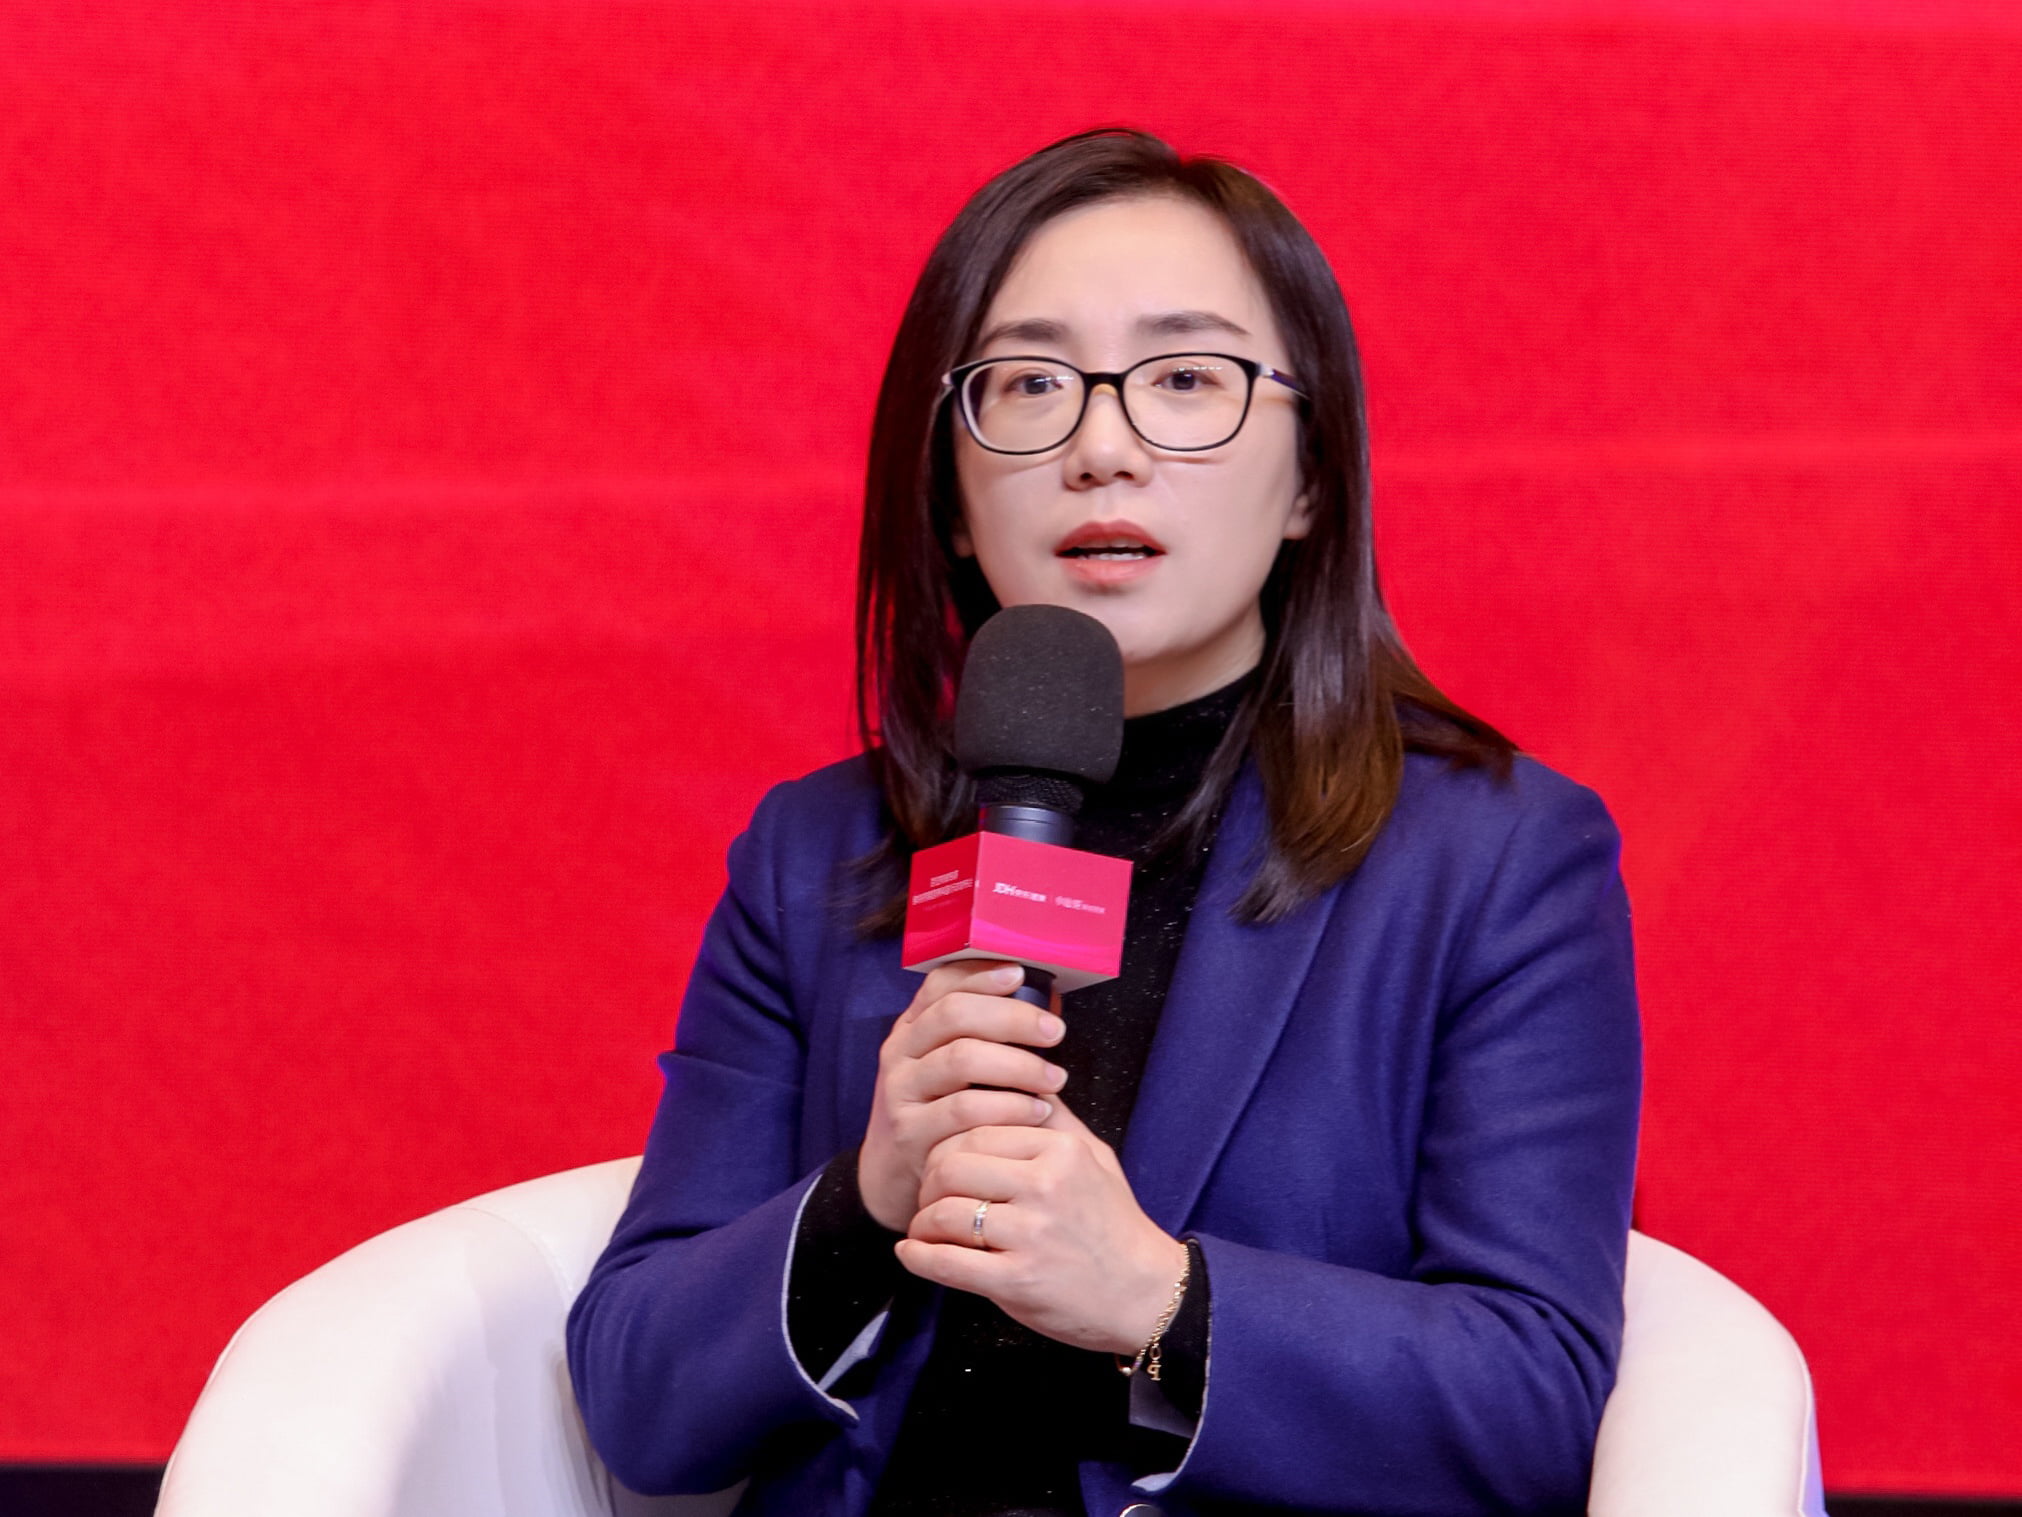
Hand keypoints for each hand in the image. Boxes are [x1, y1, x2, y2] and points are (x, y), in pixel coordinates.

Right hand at [856, 960, 1067, 1232]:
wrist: (889, 1175)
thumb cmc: (938, 1112)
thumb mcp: (947, 1069)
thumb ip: (985, 1037)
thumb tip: (1048, 1005)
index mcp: (912, 1028)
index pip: (941, 985)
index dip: (982, 975)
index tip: (1022, 975)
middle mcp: (900, 1053)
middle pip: (954, 1015)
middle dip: (1013, 1017)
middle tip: (1055, 1032)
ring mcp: (901, 1092)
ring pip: (961, 1059)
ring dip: (1018, 1065)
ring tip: (1055, 1078)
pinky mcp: (910, 1134)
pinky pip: (964, 1111)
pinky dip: (1009, 1108)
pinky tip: (1039, 1112)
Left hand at [896, 1098, 1189, 1355]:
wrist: (1144, 1294)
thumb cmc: (1113, 1222)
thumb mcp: (1094, 1157)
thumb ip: (1054, 1118)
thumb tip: (1018, 1076)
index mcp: (1059, 1150)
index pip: (975, 1130)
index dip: (945, 1146)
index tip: (941, 1164)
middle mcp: (1044, 1187)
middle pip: (951, 1167)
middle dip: (927, 1183)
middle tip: (927, 1197)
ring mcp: (1031, 1236)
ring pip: (944, 1214)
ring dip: (921, 1223)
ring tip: (923, 1229)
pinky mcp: (1018, 1281)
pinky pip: (948, 1263)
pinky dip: (918, 1257)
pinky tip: (910, 1253)